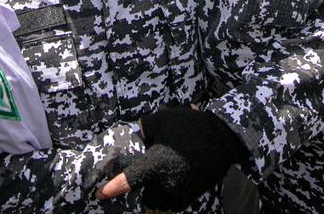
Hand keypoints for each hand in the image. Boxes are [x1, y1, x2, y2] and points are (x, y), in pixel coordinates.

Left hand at [96, 108, 247, 209]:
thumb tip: (137, 132)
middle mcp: (167, 182)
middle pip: (147, 201)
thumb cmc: (191, 126)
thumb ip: (146, 127)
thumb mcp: (163, 119)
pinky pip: (177, 204)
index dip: (113, 188)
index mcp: (156, 163)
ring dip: (157, 200)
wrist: (224, 138)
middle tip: (139, 184)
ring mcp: (181, 190)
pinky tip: (172, 186)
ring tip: (157, 186)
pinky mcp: (193, 194)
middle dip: (143, 195)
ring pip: (162, 206)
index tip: (100, 194)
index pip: (130, 181)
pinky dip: (171, 200)